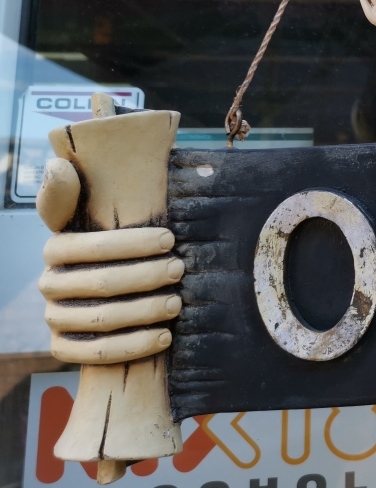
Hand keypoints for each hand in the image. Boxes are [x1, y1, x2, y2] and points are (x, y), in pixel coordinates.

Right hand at [36, 158, 183, 363]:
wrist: (108, 288)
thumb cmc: (114, 242)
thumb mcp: (97, 211)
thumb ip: (79, 190)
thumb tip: (58, 164)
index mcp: (56, 248)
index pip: (93, 246)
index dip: (133, 243)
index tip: (170, 238)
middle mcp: (50, 283)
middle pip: (104, 283)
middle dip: (148, 276)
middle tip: (181, 269)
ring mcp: (55, 317)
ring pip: (104, 319)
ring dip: (145, 312)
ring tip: (178, 303)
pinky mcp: (64, 347)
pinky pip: (99, 354)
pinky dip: (134, 346)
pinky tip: (165, 337)